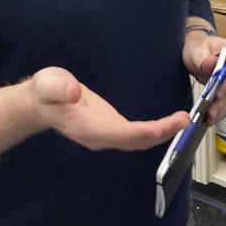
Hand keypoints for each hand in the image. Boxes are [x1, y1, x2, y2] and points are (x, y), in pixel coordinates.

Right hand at [26, 67, 189, 151]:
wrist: (40, 103)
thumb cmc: (45, 92)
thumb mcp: (48, 83)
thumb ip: (58, 88)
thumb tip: (73, 92)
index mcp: (88, 127)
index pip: (122, 134)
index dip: (146, 132)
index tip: (165, 126)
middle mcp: (100, 136)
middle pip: (136, 141)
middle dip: (162, 134)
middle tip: (185, 122)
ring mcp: (106, 134)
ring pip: (139, 141)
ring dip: (162, 134)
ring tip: (184, 122)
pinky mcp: (111, 127)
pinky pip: (137, 134)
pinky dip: (155, 130)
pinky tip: (169, 124)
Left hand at [182, 27, 225, 126]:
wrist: (200, 53)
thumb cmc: (199, 48)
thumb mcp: (196, 51)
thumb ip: (204, 58)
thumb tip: (213, 63)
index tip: (218, 94)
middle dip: (223, 101)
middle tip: (210, 112)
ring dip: (224, 109)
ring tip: (210, 118)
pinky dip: (225, 110)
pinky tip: (215, 116)